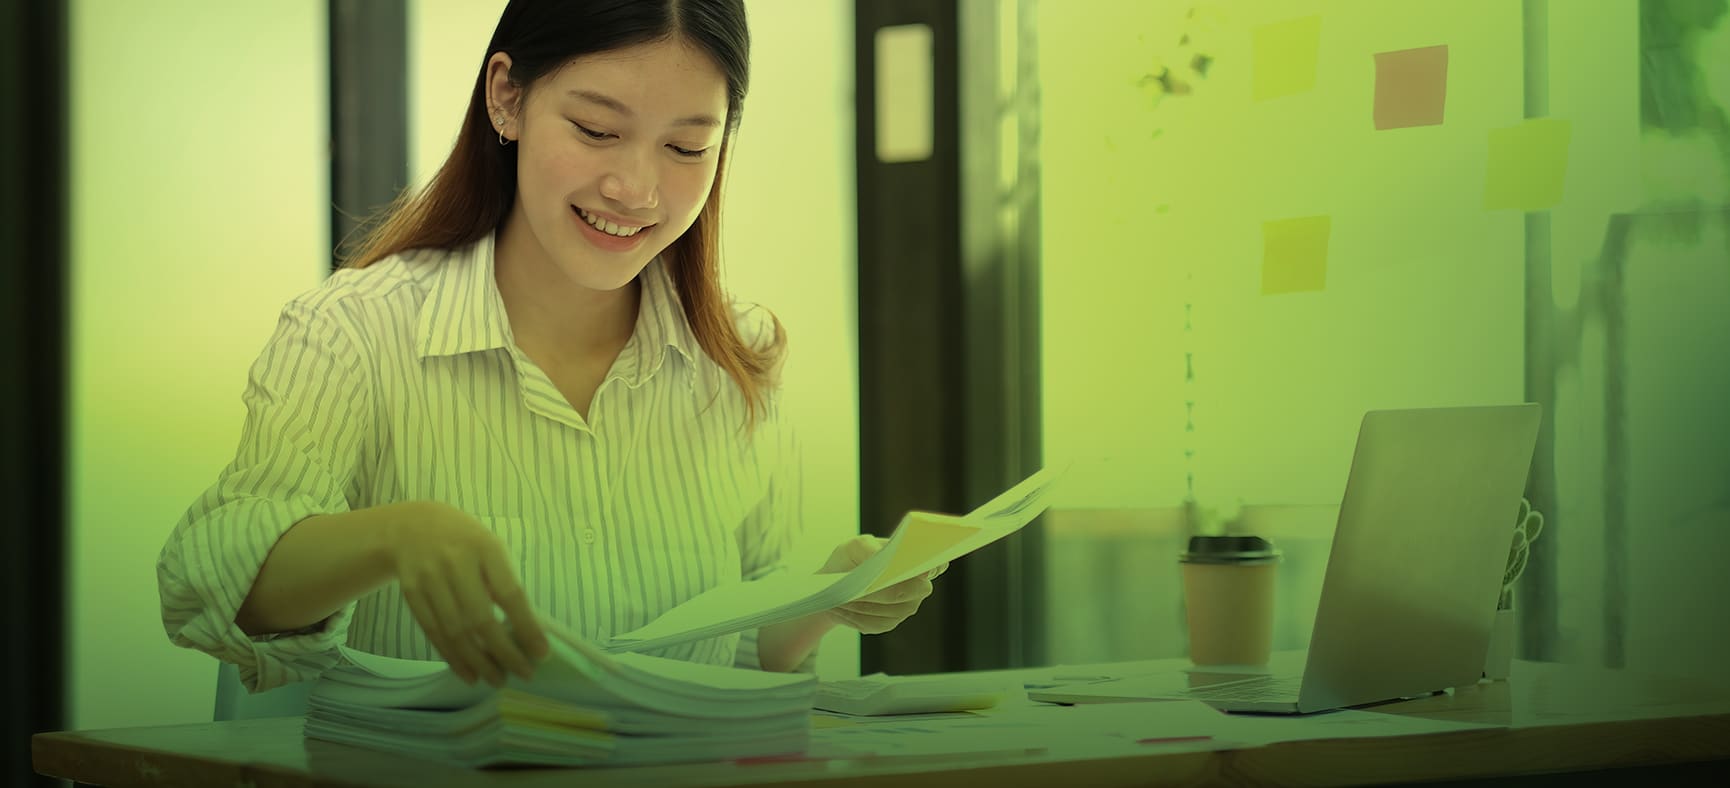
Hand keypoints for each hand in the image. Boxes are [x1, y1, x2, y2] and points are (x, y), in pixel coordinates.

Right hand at [385, 502, 548, 686]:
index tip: (542, 653)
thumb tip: (526, 633)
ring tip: (497, 680)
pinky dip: (453, 658)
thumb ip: (505, 584)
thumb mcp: (491, 549)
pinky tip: (469, 674)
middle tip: (523, 673)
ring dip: (479, 662)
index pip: (510, 594)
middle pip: (480, 618)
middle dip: (504, 652)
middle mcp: (455, 563)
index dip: (527, 626)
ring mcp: (429, 579)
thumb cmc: (466, 543)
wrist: (412, 527)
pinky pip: (434, 633)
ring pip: (455, 631)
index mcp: (485, 548)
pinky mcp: (411, 595)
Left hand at [817, 535, 947, 634]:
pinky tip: (841, 608)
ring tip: (841, 597)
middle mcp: (917, 586)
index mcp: (915, 560)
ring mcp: (905, 607)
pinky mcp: (887, 623)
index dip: (935, 566)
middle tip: (862, 587)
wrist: (833, 584)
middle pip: (914, 591)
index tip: (924, 567)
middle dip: (887, 589)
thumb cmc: (849, 559)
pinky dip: (856, 616)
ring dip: (866, 604)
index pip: (937, 564)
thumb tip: (879, 559)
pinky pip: (876, 623)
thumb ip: (869, 548)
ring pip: (892, 609)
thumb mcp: (854, 546)